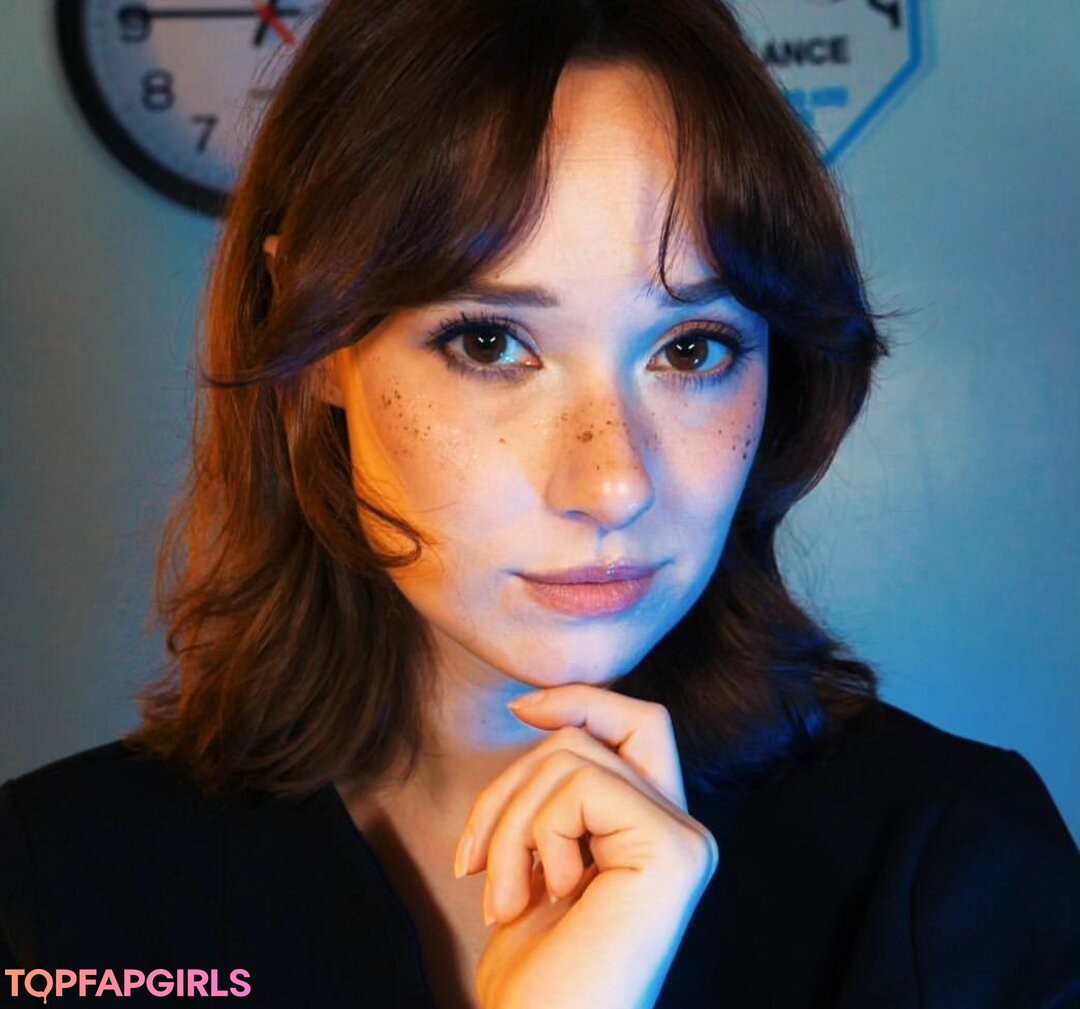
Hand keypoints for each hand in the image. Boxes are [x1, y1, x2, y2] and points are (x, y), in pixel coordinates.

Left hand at [452, 684, 719, 1008]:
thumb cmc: (534, 974)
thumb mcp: (537, 859)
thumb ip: (557, 792)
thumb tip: (536, 709)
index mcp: (655, 832)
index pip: (638, 722)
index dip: (581, 699)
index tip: (520, 709)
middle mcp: (683, 831)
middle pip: (588, 735)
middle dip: (511, 784)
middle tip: (474, 862)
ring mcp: (684, 839)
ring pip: (571, 755)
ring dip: (508, 824)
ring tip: (501, 897)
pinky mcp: (672, 850)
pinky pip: (581, 786)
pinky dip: (535, 835)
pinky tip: (543, 897)